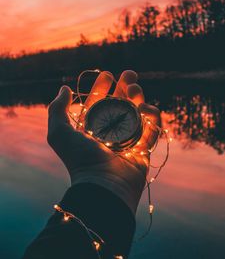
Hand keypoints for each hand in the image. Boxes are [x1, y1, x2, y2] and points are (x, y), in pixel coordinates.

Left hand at [47, 70, 160, 212]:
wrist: (103, 185)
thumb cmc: (80, 159)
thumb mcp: (59, 132)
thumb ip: (57, 109)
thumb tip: (64, 88)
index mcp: (92, 127)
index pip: (99, 103)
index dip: (103, 88)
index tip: (108, 75)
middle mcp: (110, 132)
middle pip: (121, 104)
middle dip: (125, 87)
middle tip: (130, 75)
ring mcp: (128, 140)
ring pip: (137, 113)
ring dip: (138, 98)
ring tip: (135, 89)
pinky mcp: (144, 148)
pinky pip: (152, 128)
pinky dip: (152, 116)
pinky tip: (145, 108)